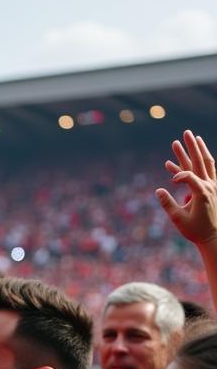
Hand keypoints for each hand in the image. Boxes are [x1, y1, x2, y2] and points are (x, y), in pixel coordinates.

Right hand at [156, 130, 216, 245]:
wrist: (212, 236)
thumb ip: (168, 204)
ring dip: (198, 150)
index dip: (178, 175)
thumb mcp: (178, 219)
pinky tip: (182, 161)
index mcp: (202, 192)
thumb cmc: (195, 230)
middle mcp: (209, 186)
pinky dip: (194, 165)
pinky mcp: (210, 189)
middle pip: (200, 161)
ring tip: (191, 138)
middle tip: (186, 132)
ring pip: (206, 163)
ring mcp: (211, 186)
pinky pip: (204, 173)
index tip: (170, 183)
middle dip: (192, 146)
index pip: (189, 176)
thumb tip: (158, 190)